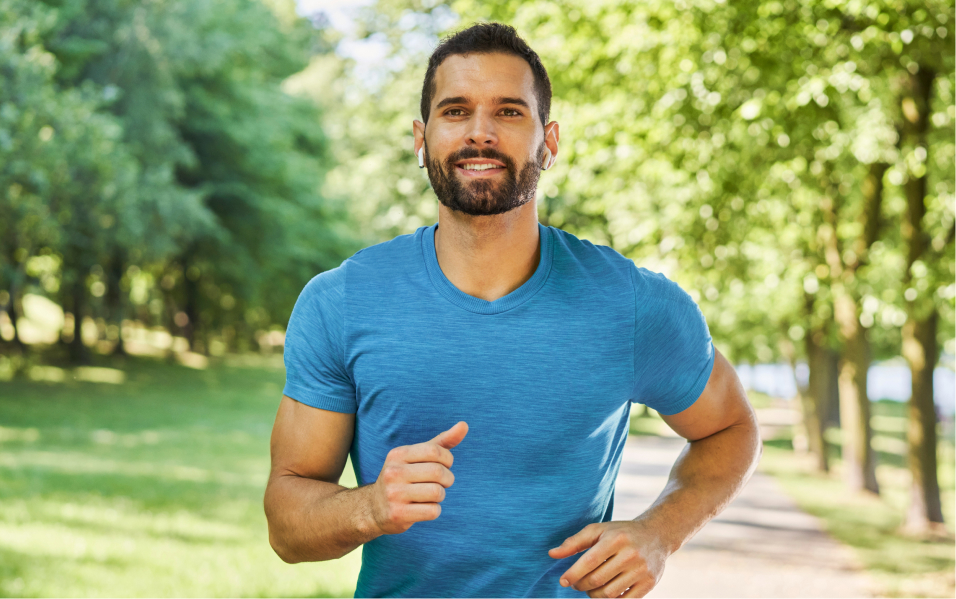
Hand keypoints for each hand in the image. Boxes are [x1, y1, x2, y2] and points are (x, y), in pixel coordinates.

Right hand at [370, 421, 467, 534]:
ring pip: (437, 493)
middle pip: (438, 472)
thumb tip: (464, 425)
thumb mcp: (418, 456)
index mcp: (398, 454)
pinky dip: (434, 510)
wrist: (374, 507)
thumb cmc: (404, 477)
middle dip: (447, 479)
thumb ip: (442, 442)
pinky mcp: (397, 514)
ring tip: (430, 496)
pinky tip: (423, 508)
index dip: (448, 459)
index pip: (435, 451)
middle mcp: (393, 472)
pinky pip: (432, 511)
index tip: (445, 465)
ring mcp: (393, 494)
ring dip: (440, 496)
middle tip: (441, 483)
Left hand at [548, 520, 668, 597]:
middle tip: (577, 584)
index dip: (573, 574)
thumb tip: (552, 554)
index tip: (563, 581)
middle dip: (582, 585)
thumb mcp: (598, 530)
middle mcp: (630, 554)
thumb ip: (574, 542)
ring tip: (590, 588)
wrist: (657, 535)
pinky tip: (606, 592)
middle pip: (598, 579)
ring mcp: (641, 570)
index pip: (590, 561)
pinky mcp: (649, 583)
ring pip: (609, 593)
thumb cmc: (620, 533)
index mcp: (616, 539)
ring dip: (594, 595)